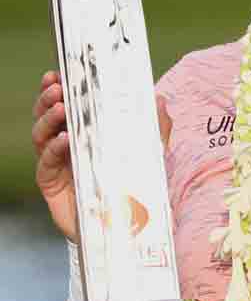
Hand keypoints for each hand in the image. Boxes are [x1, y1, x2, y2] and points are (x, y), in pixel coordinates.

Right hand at [31, 71, 171, 243]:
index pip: (67, 106)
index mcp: (84, 134)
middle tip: (57, 86)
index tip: (59, 72)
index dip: (59, 88)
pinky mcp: (52, 185)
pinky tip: (64, 140)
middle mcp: (66, 146)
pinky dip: (54, 149)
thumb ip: (156, 128)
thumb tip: (159, 98)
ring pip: (41, 136)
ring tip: (61, 107)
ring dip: (48, 119)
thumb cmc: (134, 187)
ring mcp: (57, 165)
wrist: (128, 228)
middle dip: (49, 98)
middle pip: (48, 116)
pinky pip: (46, 163)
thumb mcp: (150, 154)